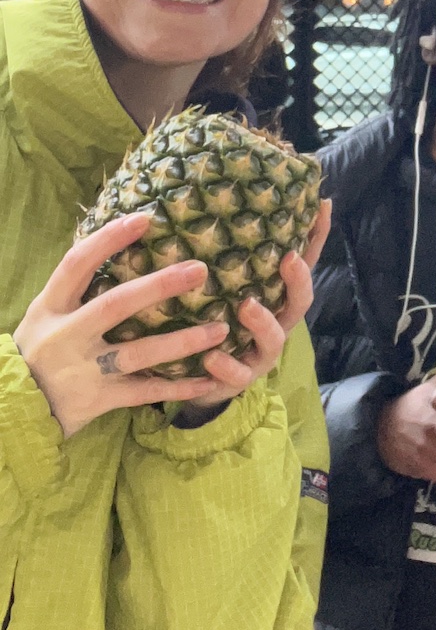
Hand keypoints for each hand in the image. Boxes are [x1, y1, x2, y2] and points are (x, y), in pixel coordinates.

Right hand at [12, 214, 231, 437]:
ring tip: (221, 328)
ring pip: (139, 352)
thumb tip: (116, 242)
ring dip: (183, 341)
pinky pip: (145, 391)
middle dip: (160, 286)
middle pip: (116, 305)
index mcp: (50, 308)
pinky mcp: (98, 399)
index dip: (108, 240)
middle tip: (200, 269)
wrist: (13, 410)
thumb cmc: (39, 351)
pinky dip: (179, 387)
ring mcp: (83, 370)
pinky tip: (210, 380)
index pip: (76, 265)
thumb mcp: (46, 314)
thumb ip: (77, 288)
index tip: (144, 220)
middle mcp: (66, 336)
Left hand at [153, 199, 332, 425]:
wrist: (200, 384)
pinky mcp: (237, 380)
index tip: (322, 206)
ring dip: (263, 322)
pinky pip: (235, 375)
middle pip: (299, 303)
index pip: (303, 265)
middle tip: (287, 259)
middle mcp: (277, 326)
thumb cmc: (215, 326)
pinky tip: (211, 357)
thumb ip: (228, 259)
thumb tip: (218, 206)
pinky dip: (226, 366)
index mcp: (277, 301)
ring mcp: (259, 355)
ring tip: (247, 306)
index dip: (316, 238)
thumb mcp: (223, 290)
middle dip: (298, 280)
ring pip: (273, 340)